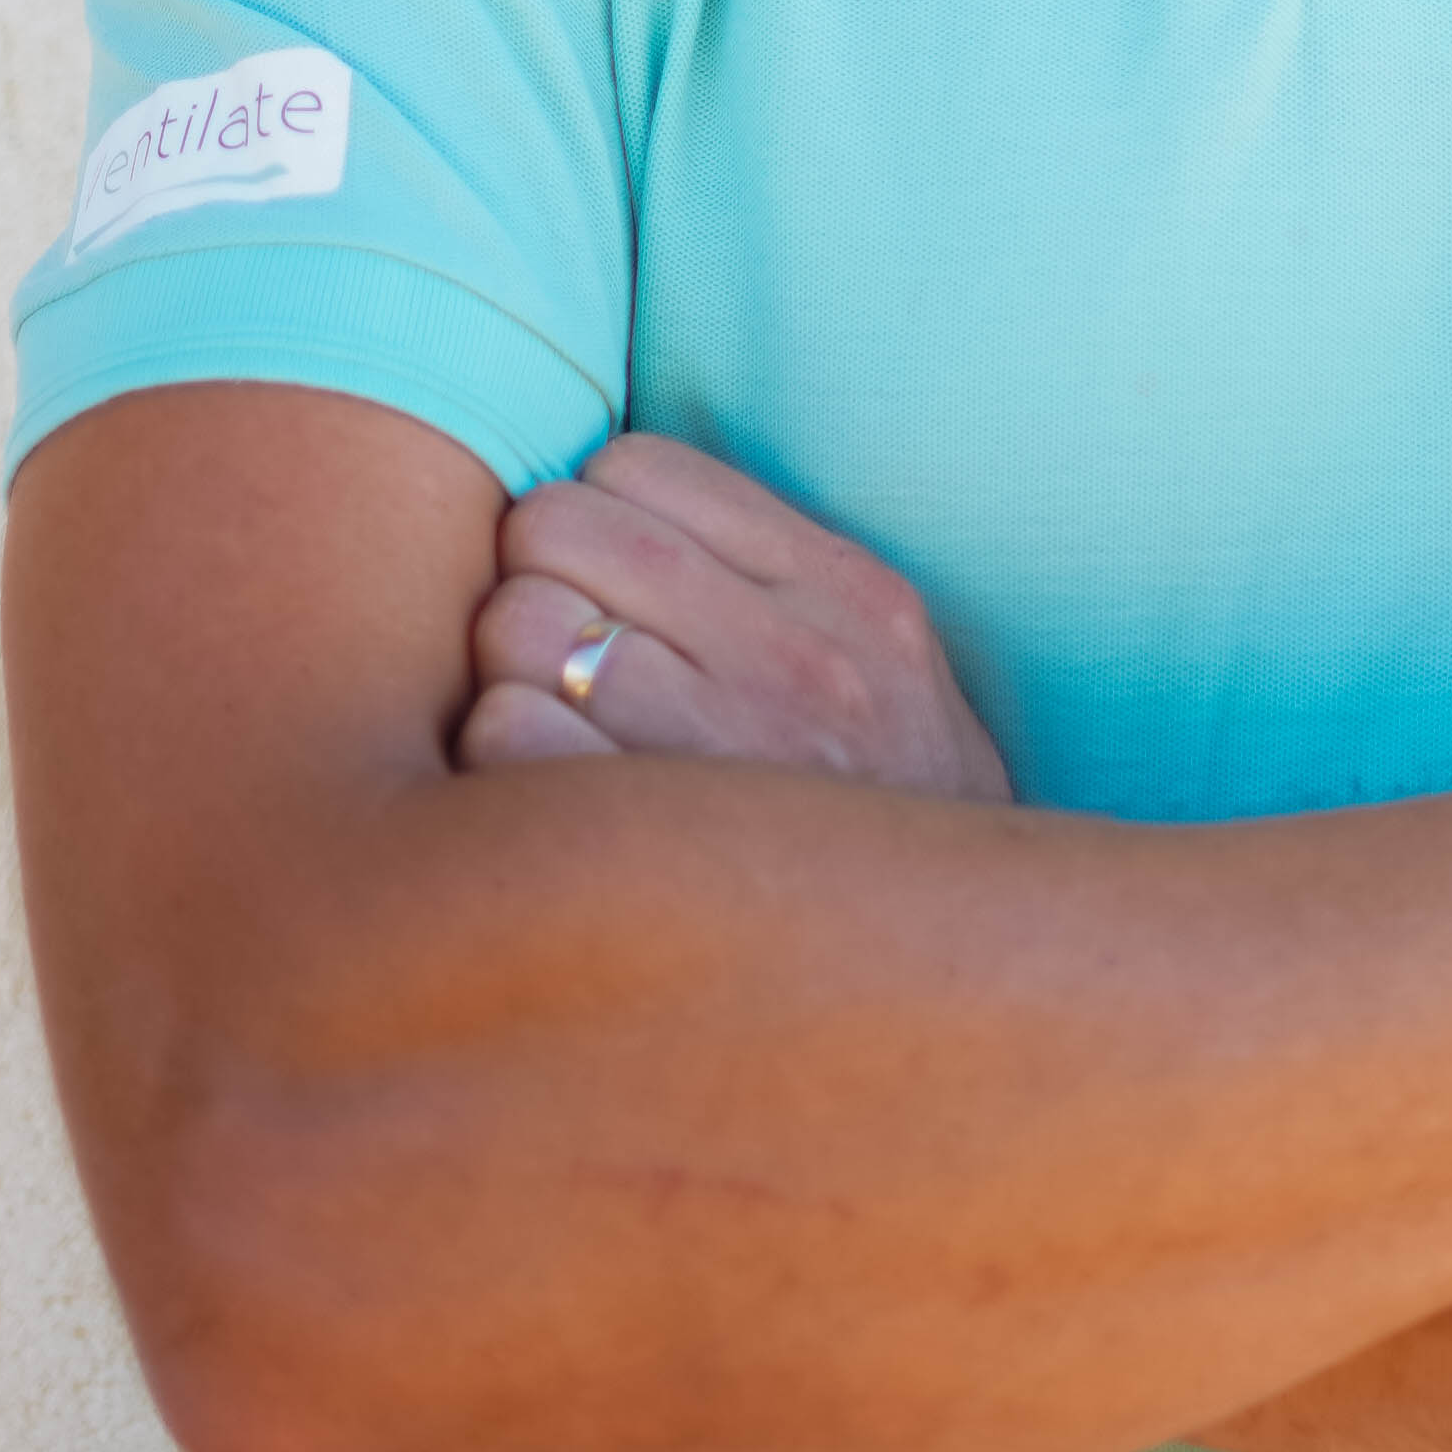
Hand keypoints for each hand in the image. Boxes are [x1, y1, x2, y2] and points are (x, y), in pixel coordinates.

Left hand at [460, 427, 1013, 801]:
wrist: (956, 984)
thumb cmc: (885, 810)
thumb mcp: (885, 659)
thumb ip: (773, 569)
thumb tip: (610, 496)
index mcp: (849, 595)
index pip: (635, 468)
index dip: (597, 519)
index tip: (610, 584)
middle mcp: (794, 662)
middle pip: (557, 527)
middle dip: (537, 578)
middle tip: (567, 653)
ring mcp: (721, 756)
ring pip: (516, 625)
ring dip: (508, 669)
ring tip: (557, 723)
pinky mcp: (645, 854)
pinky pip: (501, 735)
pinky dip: (494, 754)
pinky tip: (538, 796)